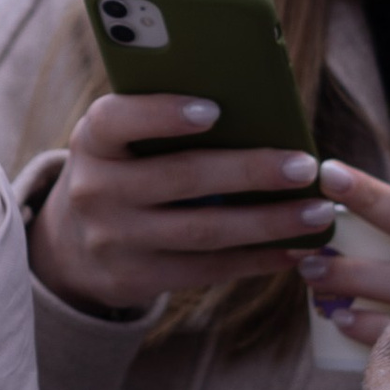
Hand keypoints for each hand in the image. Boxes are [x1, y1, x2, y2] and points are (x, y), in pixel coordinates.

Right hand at [28, 94, 340, 315]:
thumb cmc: (122, 172)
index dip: (163, 114)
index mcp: (93, 141)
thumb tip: (259, 117)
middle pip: (181, 177)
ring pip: (202, 231)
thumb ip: (163, 124)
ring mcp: (114, 240)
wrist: (71, 246)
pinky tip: (294, 249)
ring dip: (267, 223)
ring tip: (317, 212)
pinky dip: (256, 259)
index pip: (117, 119)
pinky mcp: (136, 279)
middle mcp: (96, 190)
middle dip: (250, 172)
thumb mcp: (121, 143)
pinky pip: (206, 270)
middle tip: (304, 166)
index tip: (214, 110)